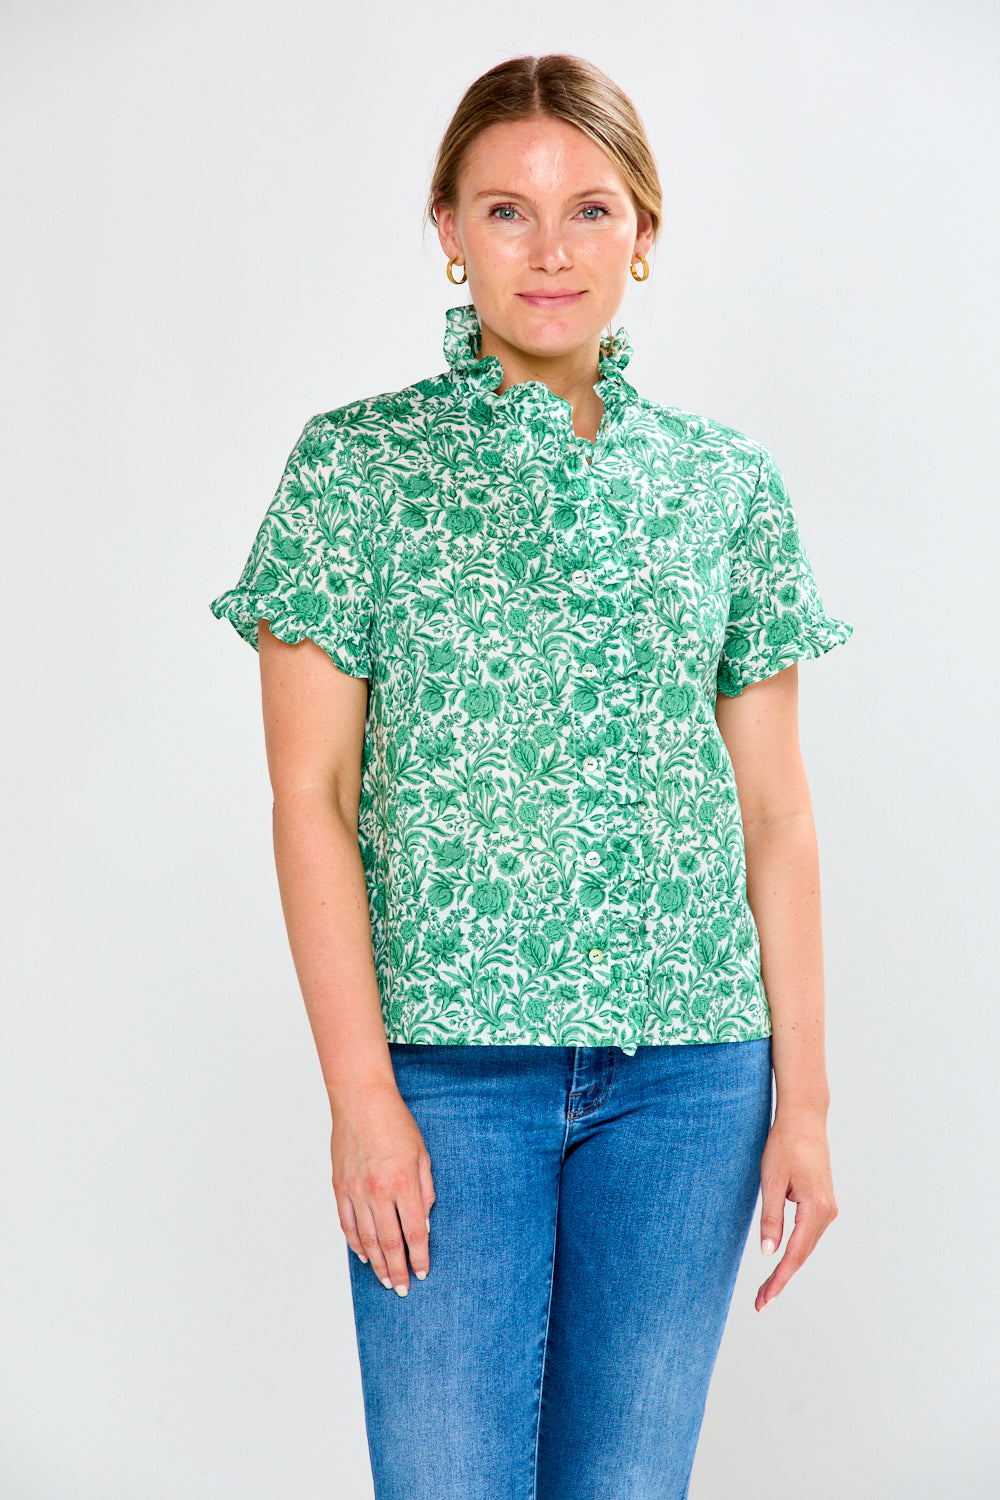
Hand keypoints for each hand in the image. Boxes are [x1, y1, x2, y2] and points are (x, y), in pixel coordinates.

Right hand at [330, 1076, 435, 1296]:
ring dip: (377, 1263)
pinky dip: (355, 1243)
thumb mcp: (422, 1154)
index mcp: (403, 1183)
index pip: (413, 1232)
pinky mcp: (339, 1187)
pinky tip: (364, 1254)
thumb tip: (422, 1222)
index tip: (423, 1271)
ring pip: (366, 1239)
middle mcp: (377, 1192)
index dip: (419, 1257)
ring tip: (385, 1280)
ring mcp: (355, 1191)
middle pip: (389, 1243)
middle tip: (403, 1288)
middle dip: (398, 1270)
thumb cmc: (395, 1123)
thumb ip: (425, 1191)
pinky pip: (347, 1224)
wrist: (361, 1100)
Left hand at [756, 1108, 836, 1311]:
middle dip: (781, 1279)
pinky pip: (809, 1234)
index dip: (778, 1280)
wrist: (804, 1118)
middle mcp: (827, 1212)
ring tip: (767, 1288)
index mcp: (816, 1208)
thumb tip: (768, 1253)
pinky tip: (782, 1260)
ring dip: (788, 1267)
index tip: (764, 1301)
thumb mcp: (771, 1180)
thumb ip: (771, 1218)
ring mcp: (828, 1207)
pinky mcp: (823, 1202)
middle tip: (760, 1303)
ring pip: (807, 1246)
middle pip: (802, 1255)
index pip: (794, 1254)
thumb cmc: (785, 1144)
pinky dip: (795, 1250)